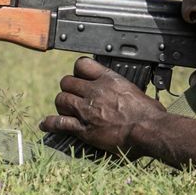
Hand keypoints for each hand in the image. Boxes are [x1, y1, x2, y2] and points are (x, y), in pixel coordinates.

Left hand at [37, 57, 169, 155]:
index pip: (82, 64)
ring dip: (61, 105)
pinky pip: (59, 123)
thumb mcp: (137, 92)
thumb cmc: (150, 114)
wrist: (149, 130)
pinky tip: (45, 125)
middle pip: (67, 82)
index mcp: (109, 79)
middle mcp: (95, 91)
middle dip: (68, 89)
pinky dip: (50, 123)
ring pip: (61, 99)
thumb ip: (124, 90)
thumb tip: (127, 95)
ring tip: (64, 111)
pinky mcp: (84, 128)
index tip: (79, 77)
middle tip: (72, 97)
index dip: (78, 71)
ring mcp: (87, 109)